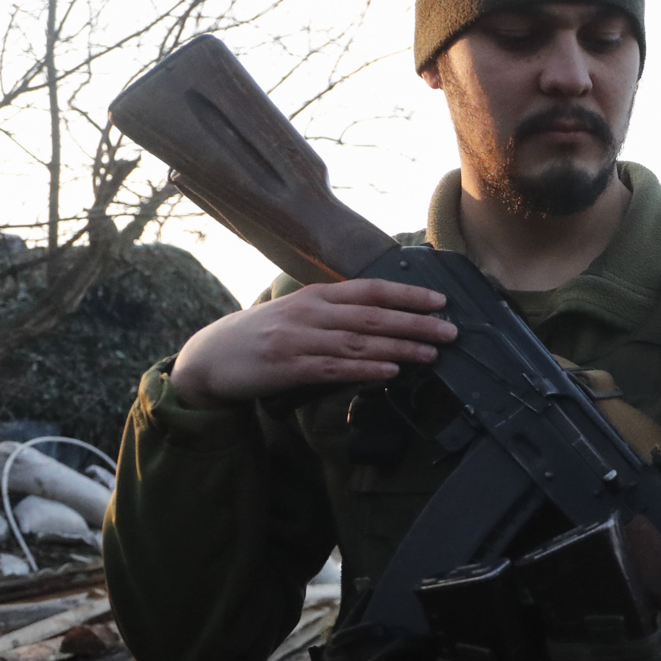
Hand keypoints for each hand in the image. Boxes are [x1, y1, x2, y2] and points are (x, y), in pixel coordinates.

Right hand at [168, 280, 458, 407]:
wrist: (209, 359)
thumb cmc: (262, 336)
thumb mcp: (298, 314)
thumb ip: (336, 314)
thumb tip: (383, 320)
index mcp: (315, 296)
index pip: (369, 290)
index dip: (406, 294)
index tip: (440, 300)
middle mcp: (310, 314)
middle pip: (372, 316)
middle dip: (415, 323)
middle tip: (451, 330)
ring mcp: (299, 341)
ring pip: (359, 342)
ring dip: (400, 347)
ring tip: (433, 353)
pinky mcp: (289, 369)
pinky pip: (334, 368)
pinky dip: (365, 368)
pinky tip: (390, 370)